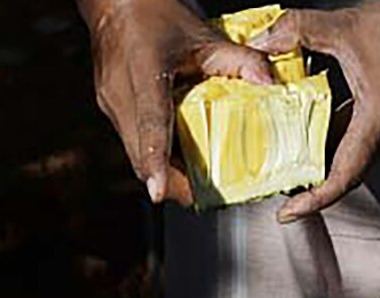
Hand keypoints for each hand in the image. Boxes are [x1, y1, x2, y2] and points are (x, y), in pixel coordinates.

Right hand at [82, 0, 273, 204]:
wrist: (115, 1)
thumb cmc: (154, 11)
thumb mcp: (201, 34)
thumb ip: (239, 60)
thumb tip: (269, 84)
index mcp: (142, 72)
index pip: (150, 124)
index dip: (155, 162)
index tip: (158, 191)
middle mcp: (120, 94)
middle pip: (140, 154)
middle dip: (170, 182)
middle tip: (202, 197)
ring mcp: (110, 103)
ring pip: (134, 153)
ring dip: (162, 170)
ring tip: (195, 181)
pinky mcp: (110, 108)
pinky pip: (132, 141)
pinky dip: (155, 153)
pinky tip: (178, 155)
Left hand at [249, 0, 379, 222]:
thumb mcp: (344, 26)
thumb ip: (298, 30)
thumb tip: (262, 41)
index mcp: (377, 120)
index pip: (345, 177)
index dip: (314, 200)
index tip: (288, 213)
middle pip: (342, 174)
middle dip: (308, 186)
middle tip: (275, 187)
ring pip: (347, 158)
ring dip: (317, 163)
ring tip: (281, 162)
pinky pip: (353, 141)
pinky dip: (327, 141)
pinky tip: (304, 129)